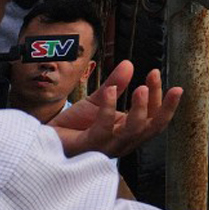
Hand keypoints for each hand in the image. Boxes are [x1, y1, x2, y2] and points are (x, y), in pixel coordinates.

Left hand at [49, 61, 183, 157]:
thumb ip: (114, 83)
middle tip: (157, 78)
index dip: (160, 96)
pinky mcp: (87, 145)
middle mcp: (123, 143)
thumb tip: (129, 63)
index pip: (155, 118)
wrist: (45, 140)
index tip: (154, 71)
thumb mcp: (99, 99)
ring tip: (140, 87)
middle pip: (152, 128)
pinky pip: (103, 129)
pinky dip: (109, 108)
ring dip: (140, 109)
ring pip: (133, 132)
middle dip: (162, 105)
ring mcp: (106, 146)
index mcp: (130, 132)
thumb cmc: (75, 125)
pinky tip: (109, 91)